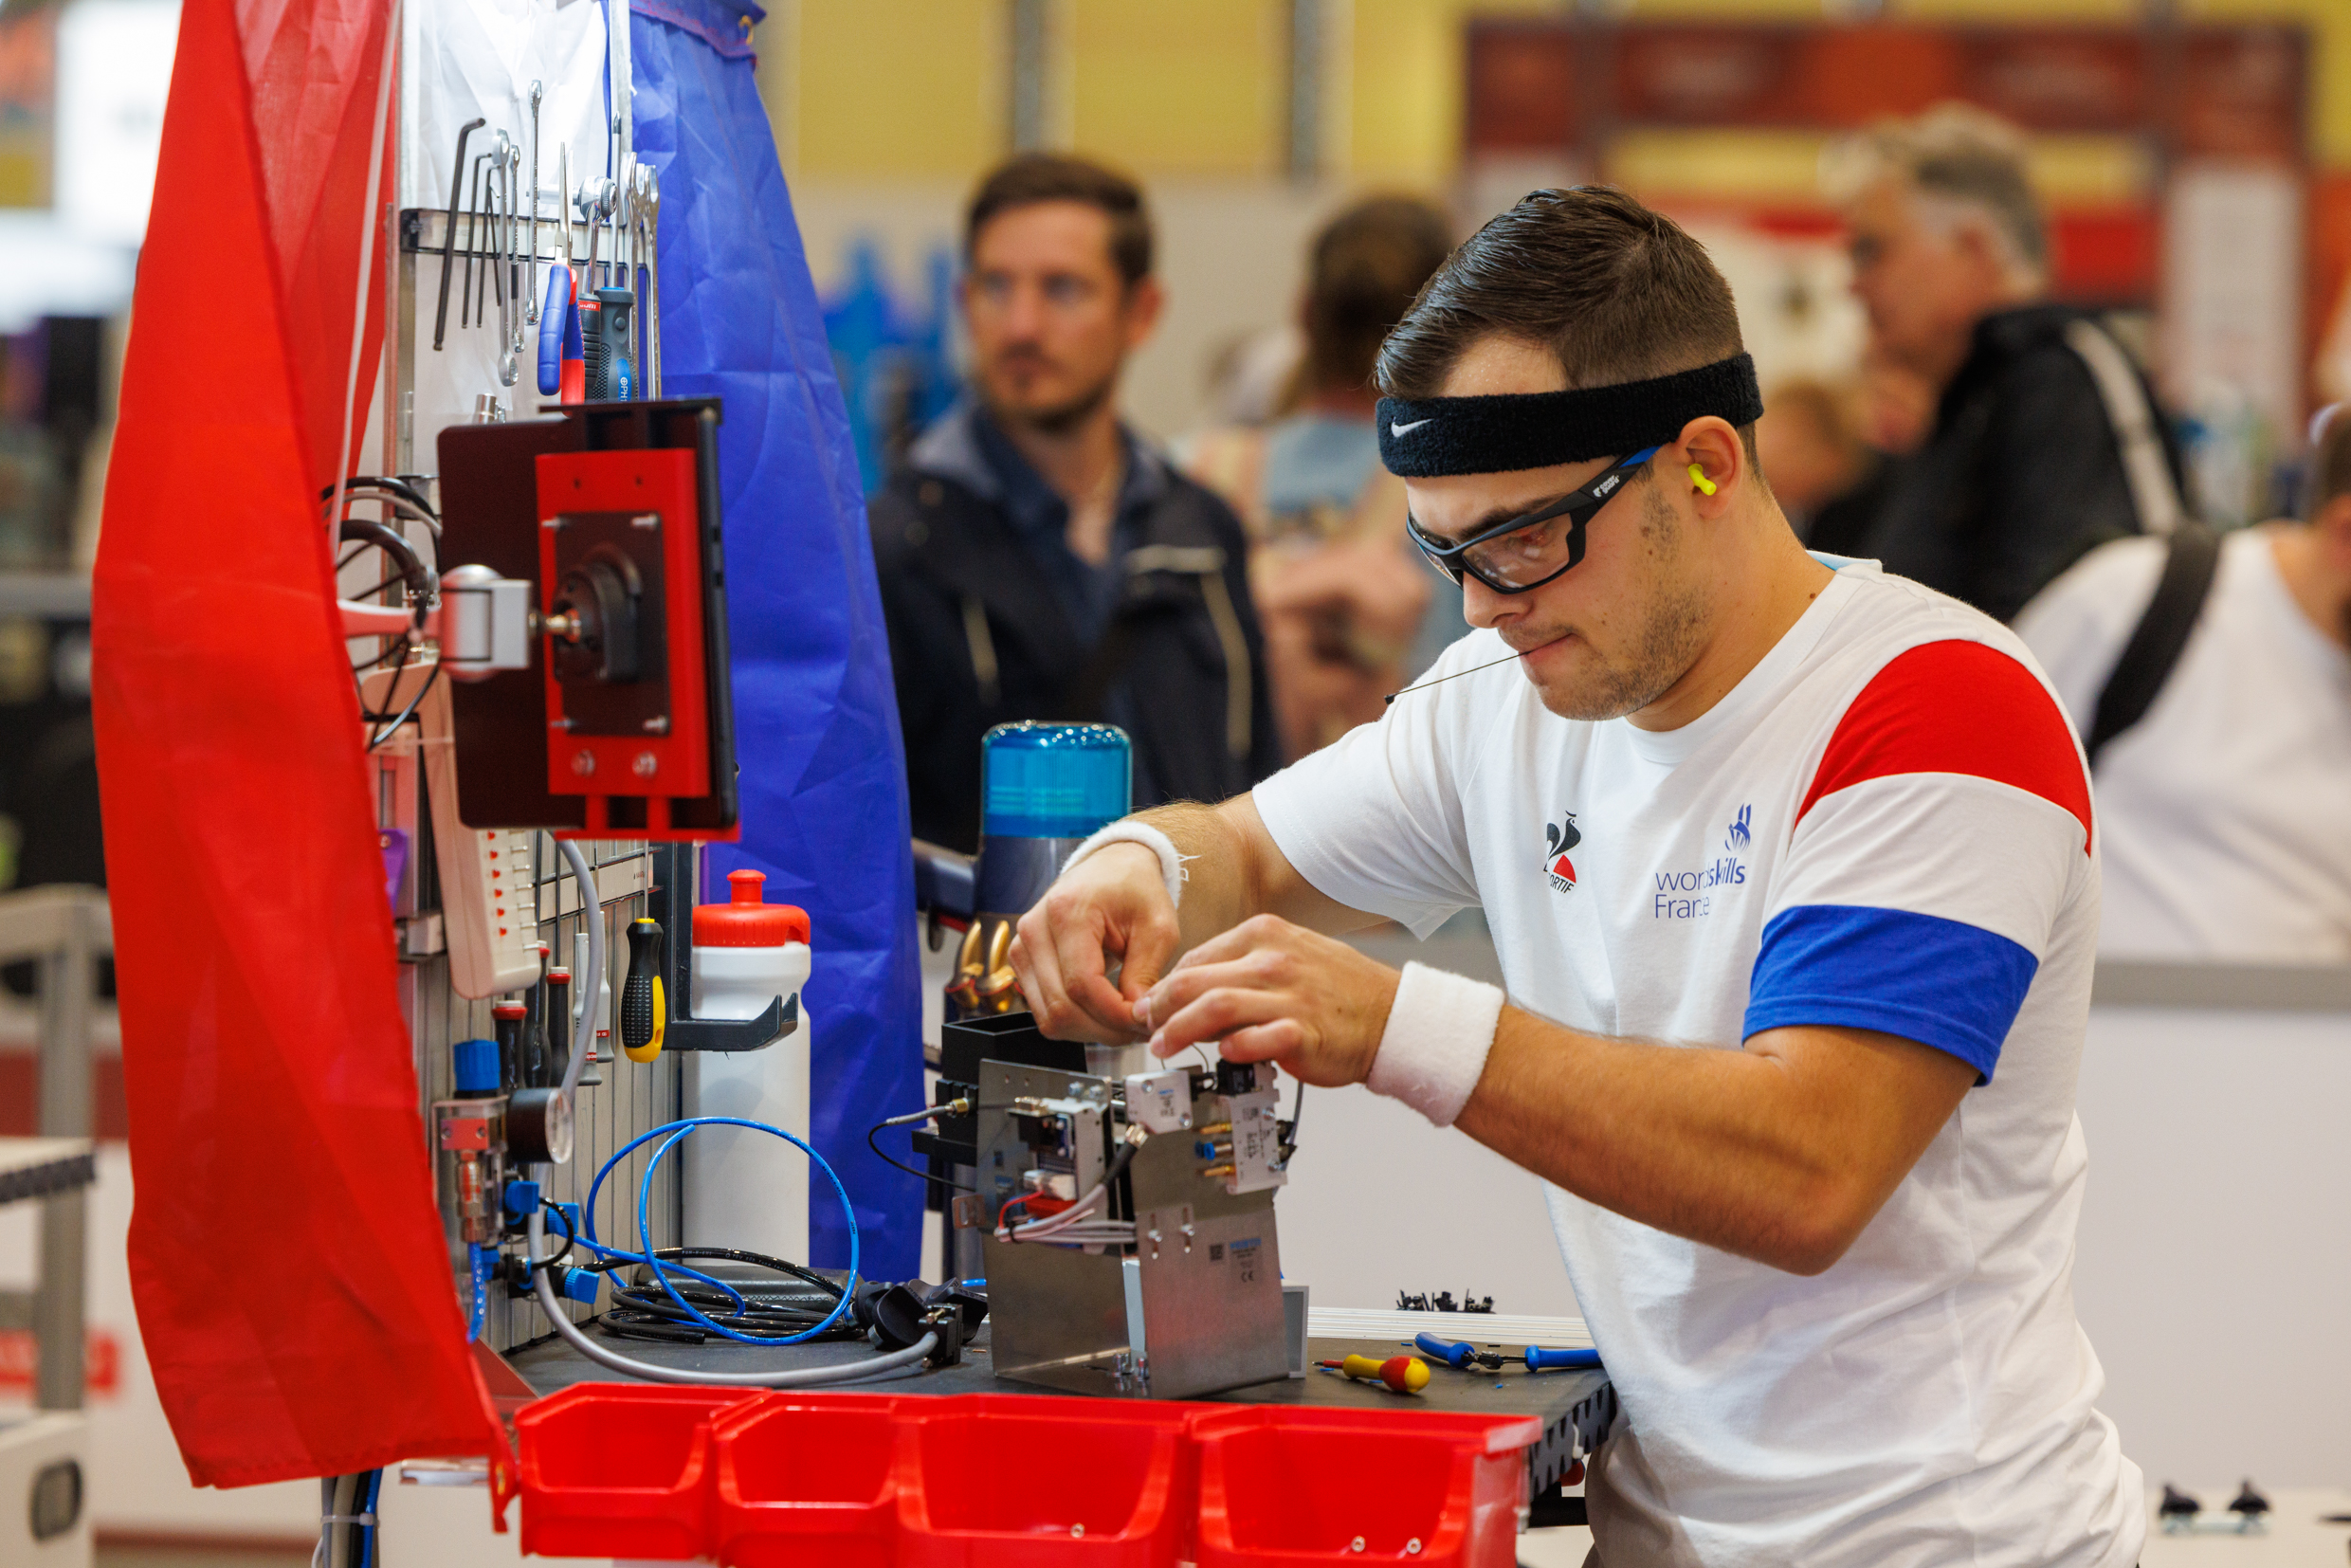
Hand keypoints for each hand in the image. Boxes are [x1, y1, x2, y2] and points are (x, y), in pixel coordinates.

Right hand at [1010, 843, 1180, 1041]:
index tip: (1144, 1020)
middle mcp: (1034, 930)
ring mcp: (1022, 947)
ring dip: (1090, 1030)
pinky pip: (1044, 1011)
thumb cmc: (1135, 890)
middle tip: (1139, 1028)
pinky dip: (1076, 1021)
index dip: (1114, 1015)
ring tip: (1123, 1021)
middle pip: (1061, 1008)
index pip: (1082, 985)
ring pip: (1049, 1018)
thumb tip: (1137, 1018)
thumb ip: (1146, 974)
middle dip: (1105, 1029)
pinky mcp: (1022, 962)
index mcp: (1067, 912)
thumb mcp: (1158, 927)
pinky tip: (1103, 1012)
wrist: (1111, 868)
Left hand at [1132, 915, 1399, 1087]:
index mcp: (1265, 934)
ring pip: (1215, 1007)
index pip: (1195, 959)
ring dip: (1179, 1029)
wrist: (1390, 1016)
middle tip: (1145, 1027)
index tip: (1150, 1006)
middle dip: (1159, 1007)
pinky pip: (1259, 1037)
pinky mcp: (1304, 1031)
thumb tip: (1191, 994)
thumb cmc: (1337, 991)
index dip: (1164, 986)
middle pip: (1194, 981)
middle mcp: (1273, 960)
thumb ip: (1240, 969)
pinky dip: (1235, 1046)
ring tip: (1163, 1046)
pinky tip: (1221, 1054)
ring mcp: (1289, 995)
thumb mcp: (1288, 957)